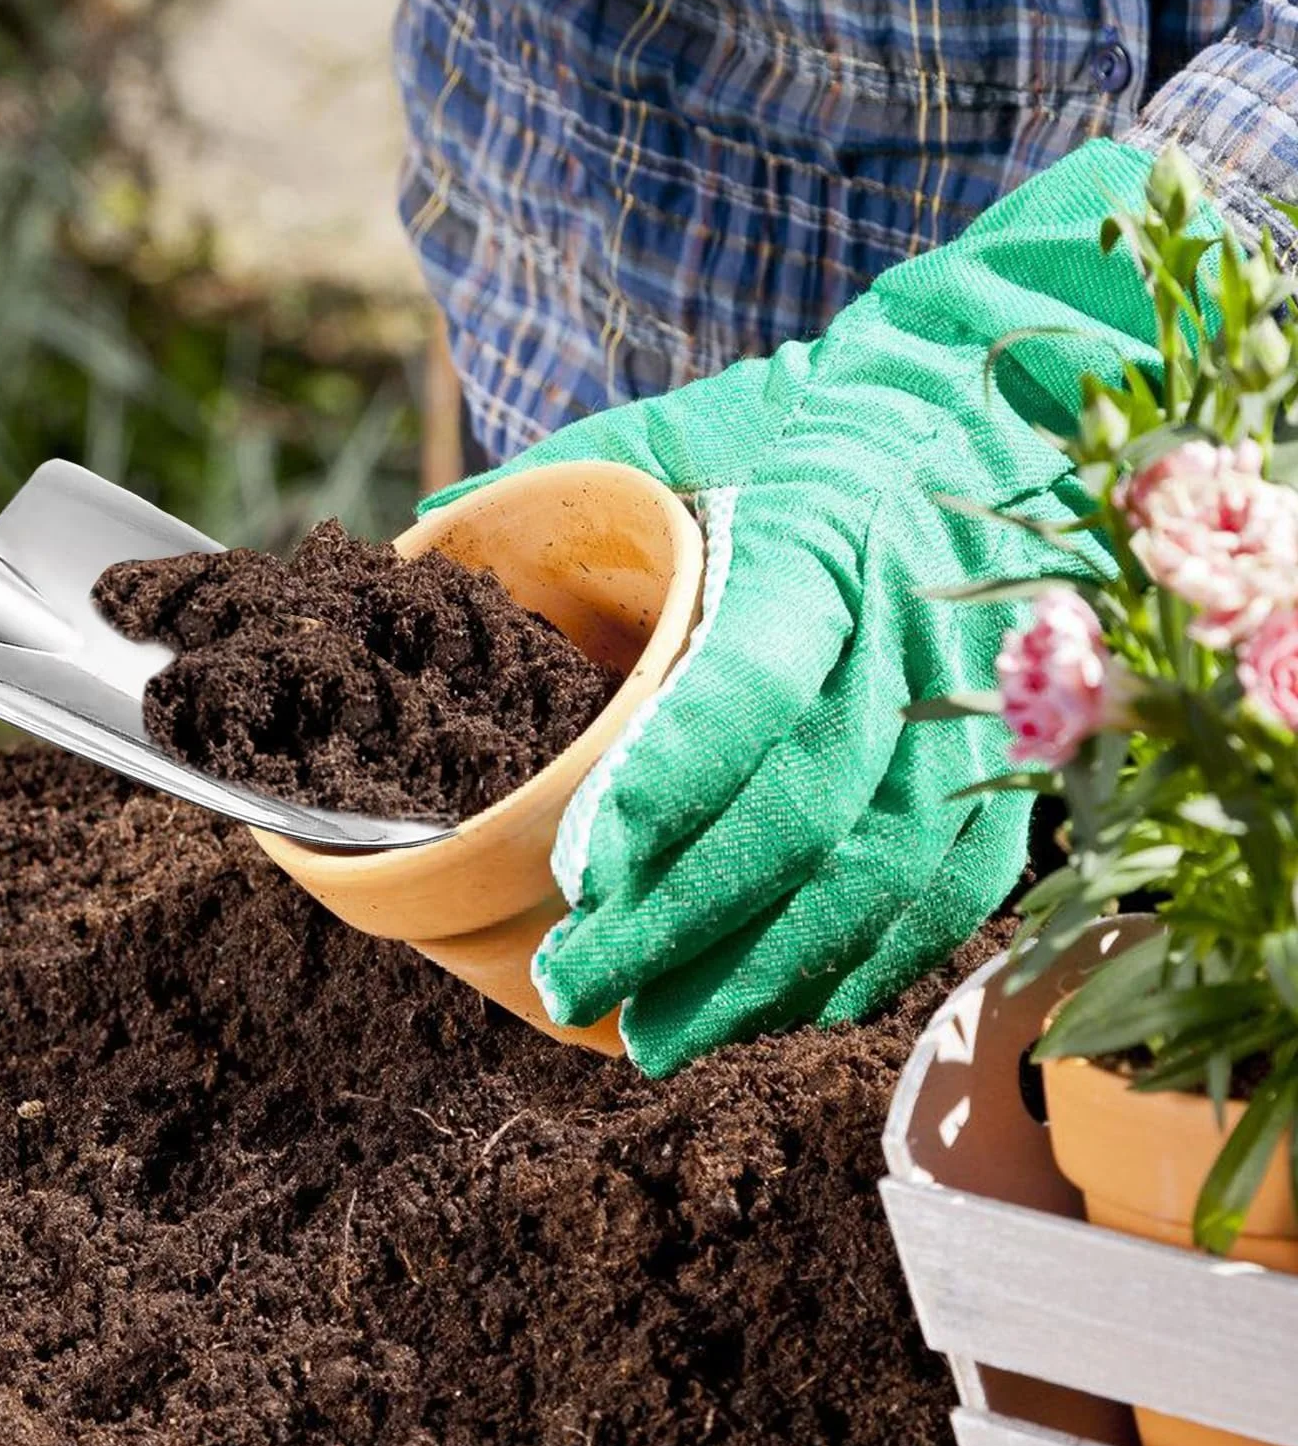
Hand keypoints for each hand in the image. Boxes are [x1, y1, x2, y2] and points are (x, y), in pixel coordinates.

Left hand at [423, 140, 1210, 1073]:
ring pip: (880, 882)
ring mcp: (978, 712)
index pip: (747, 688)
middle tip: (580, 989)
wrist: (1011, 410)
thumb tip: (429, 537)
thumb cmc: (830, 422)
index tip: (580, 877)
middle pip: (801, 816)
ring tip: (662, 1035)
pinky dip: (862, 967)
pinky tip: (780, 1008)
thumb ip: (577, 480)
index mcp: (820, 544)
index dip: (666, 794)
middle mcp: (908, 639)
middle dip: (683, 926)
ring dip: (764, 979)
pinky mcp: (1015, 766)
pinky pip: (952, 896)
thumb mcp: (704, 421)